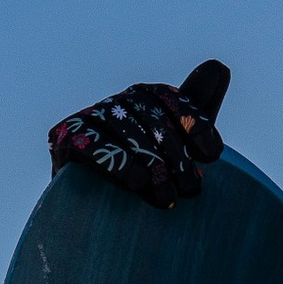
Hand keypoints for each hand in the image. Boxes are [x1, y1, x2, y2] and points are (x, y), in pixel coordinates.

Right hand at [49, 61, 229, 208]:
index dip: (193, 123)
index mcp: (140, 98)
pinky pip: (92, 144)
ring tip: (168, 197)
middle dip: (176, 154)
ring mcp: (86, 118)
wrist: (98, 218)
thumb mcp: (176, 144)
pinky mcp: (63, 139)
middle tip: (192, 189)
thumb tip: (219, 66)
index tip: (214, 156)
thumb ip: (195, 109)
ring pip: (126, 131)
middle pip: (149, 115)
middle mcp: (113, 103)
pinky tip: (137, 184)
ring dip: (152, 165)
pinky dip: (117, 163)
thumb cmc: (144, 179)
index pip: (168, 98)